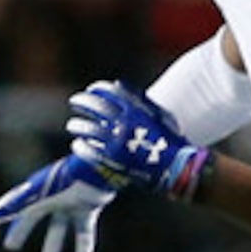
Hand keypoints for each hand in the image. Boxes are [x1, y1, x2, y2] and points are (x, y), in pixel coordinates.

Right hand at [0, 155, 116, 251]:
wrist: (96, 172)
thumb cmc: (64, 181)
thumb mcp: (35, 198)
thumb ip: (11, 210)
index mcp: (35, 191)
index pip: (11, 205)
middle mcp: (50, 196)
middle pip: (32, 217)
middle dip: (21, 231)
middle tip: (11, 247)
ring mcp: (69, 202)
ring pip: (58, 228)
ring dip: (53, 246)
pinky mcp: (88, 209)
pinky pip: (83, 232)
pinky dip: (82, 249)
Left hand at [66, 80, 211, 199]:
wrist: (178, 167)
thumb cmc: (172, 140)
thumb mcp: (161, 115)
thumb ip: (139, 99)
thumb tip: (117, 84)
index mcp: (138, 110)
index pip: (112, 92)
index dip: (99, 88)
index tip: (92, 89)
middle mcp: (126, 123)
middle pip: (96, 106)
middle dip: (83, 101)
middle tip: (74, 100)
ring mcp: (118, 141)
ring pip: (89, 129)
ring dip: (78, 125)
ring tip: (72, 125)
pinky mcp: (113, 160)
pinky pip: (90, 151)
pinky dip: (81, 147)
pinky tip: (77, 145)